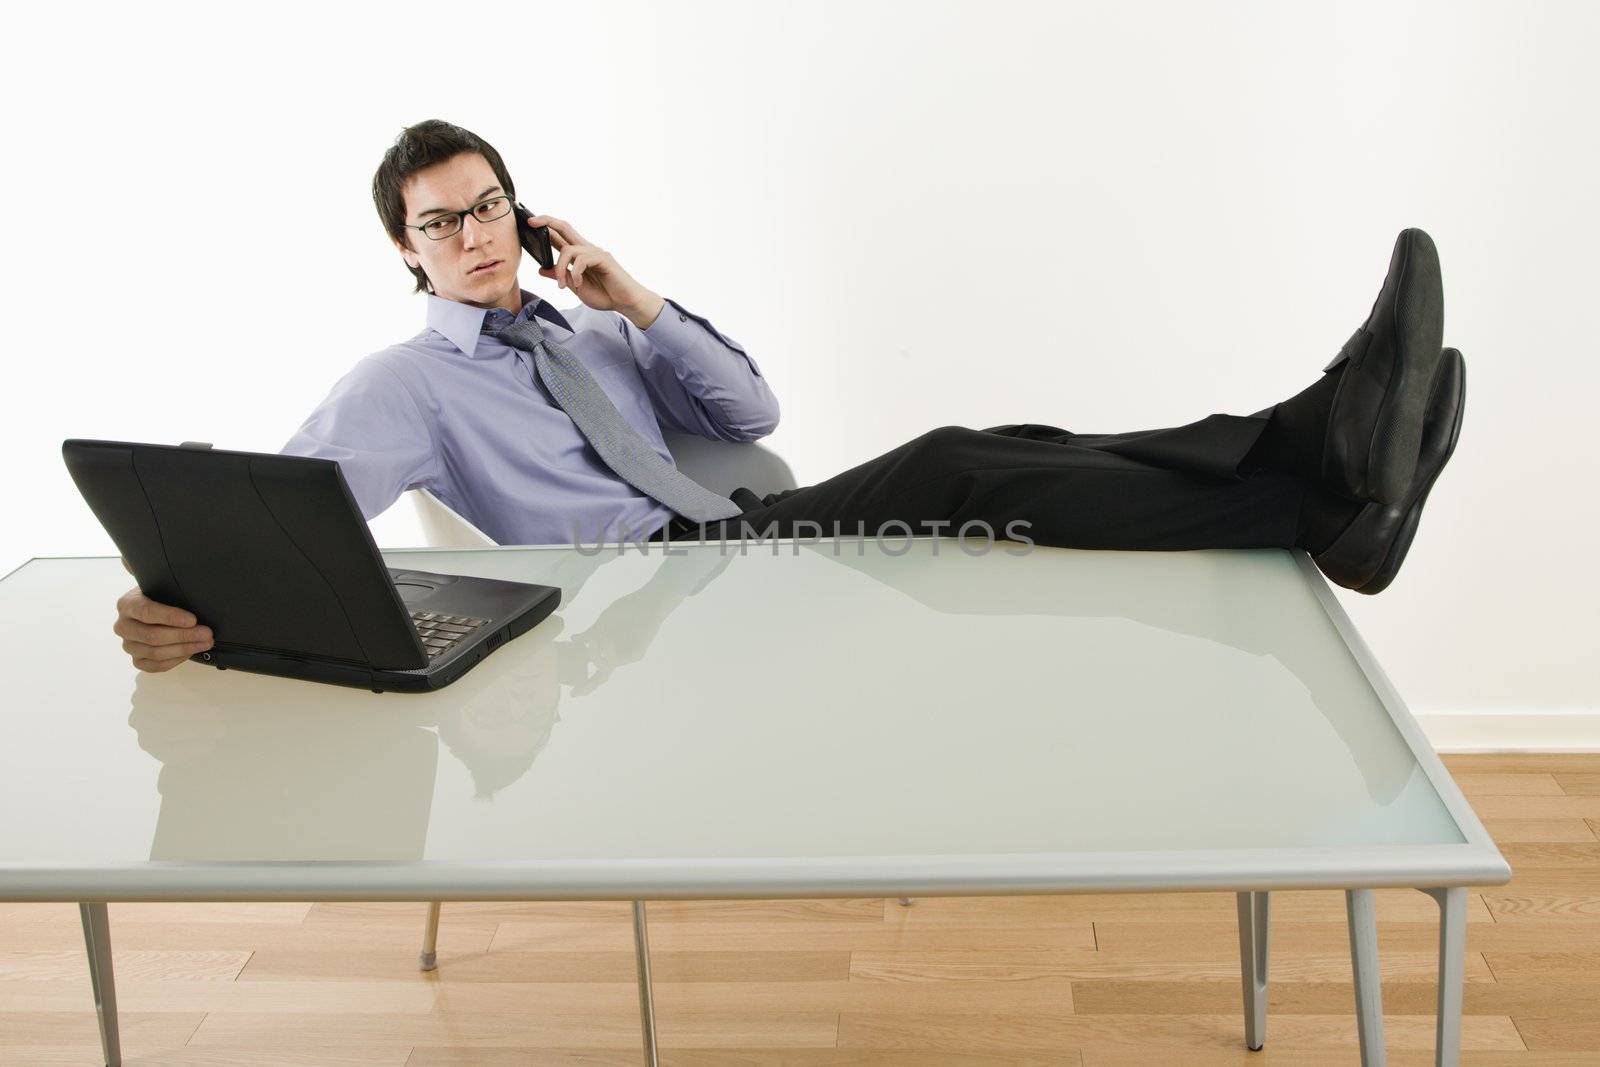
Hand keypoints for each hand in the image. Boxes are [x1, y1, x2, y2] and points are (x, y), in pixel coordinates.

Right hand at [113, 588, 212, 671]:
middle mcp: (123, 626)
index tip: (193, 620)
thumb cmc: (159, 598)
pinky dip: (175, 660)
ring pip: (155, 653)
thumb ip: (173, 595)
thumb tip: (197, 603)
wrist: (152, 608)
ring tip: (204, 643)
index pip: (147, 612)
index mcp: (127, 605)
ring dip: (184, 649)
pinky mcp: (136, 659)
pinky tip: (190, 652)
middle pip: (153, 636)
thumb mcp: (163, 589)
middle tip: (206, 633)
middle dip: (184, 636)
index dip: (171, 617)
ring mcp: (128, 645)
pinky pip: (155, 666)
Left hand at [527, 214, 656, 315]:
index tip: (529, 224)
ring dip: (560, 269)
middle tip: (531, 222)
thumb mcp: (575, 287)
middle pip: (564, 228)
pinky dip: (575, 273)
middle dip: (547, 222)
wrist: (625, 303)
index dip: (545, 228)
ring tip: (563, 286)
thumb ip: (561, 276)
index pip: (560, 236)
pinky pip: (581, 260)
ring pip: (568, 250)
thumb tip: (541, 269)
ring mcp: (595, 252)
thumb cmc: (604, 295)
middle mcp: (586, 249)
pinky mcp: (603, 258)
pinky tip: (577, 284)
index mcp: (579, 255)